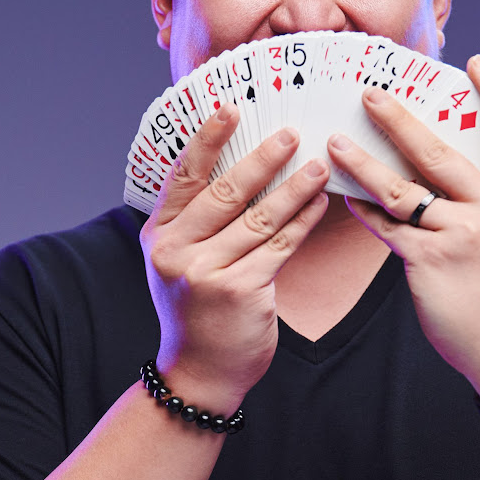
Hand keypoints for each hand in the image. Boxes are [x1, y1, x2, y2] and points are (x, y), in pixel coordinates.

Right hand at [140, 103, 329, 410]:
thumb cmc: (196, 304)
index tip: (231, 108)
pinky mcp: (240, 290)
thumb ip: (198, 219)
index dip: (209, 139)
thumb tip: (244, 165)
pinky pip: (279, 246)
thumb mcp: (179, 258)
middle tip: (291, 134)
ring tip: (319, 165)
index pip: (185, 176)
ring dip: (294, 188)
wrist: (199, 371)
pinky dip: (302, 222)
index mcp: (159, 233)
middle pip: (226, 192)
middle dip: (263, 159)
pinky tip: (319, 204)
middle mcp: (175, 250)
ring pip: (260, 217)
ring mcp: (206, 272)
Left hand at [327, 55, 479, 400]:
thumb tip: (437, 163)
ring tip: (333, 142)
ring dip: (362, 162)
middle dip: (399, 118)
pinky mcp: (431, 261)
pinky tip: (343, 194)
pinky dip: (364, 208)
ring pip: (400, 187)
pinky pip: (387, 226)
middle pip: (438, 150)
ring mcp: (462, 234)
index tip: (476, 62)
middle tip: (369, 93)